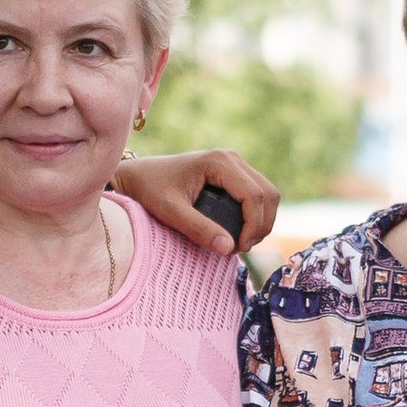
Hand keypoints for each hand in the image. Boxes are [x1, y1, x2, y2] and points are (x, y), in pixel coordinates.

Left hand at [112, 148, 280, 254]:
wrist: (138, 176)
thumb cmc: (150, 190)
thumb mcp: (171, 211)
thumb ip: (198, 229)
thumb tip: (229, 248)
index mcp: (219, 162)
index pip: (255, 196)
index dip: (254, 226)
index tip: (238, 248)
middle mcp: (231, 158)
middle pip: (268, 194)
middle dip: (262, 225)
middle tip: (241, 248)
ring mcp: (234, 164)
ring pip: (267, 194)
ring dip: (261, 221)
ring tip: (240, 243)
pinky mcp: (233, 173)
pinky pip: (257, 194)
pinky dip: (255, 215)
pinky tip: (239, 232)